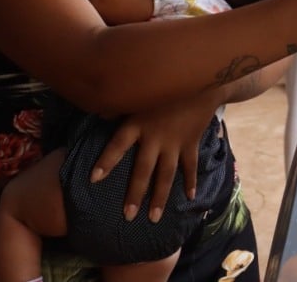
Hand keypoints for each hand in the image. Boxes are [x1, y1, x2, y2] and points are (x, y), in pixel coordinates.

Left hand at [90, 92, 215, 222]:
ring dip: (160, 197)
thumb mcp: (140, 93)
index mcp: (139, 123)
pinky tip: (190, 196)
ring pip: (166, 174)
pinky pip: (190, 166)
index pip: (118, 145)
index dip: (107, 161)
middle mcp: (155, 137)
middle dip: (135, 193)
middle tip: (128, 216)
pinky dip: (191, 181)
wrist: (202, 80)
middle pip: (143, 169)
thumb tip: (98, 112)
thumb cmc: (164, 85)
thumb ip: (120, 106)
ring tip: (153, 218)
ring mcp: (174, 143)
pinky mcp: (191, 143)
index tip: (94, 179)